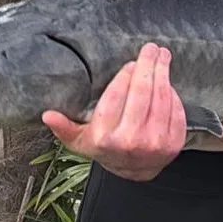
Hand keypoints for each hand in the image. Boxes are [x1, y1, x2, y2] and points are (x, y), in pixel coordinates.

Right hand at [42, 43, 185, 181]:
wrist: (133, 173)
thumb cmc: (105, 148)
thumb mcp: (80, 141)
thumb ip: (64, 128)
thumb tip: (47, 115)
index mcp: (105, 137)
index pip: (116, 96)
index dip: (125, 76)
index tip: (130, 62)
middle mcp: (131, 141)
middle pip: (142, 93)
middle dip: (147, 65)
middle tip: (151, 49)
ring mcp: (155, 144)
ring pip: (161, 98)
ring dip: (163, 73)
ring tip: (162, 57)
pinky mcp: (173, 145)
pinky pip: (176, 111)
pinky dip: (173, 93)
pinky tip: (167, 81)